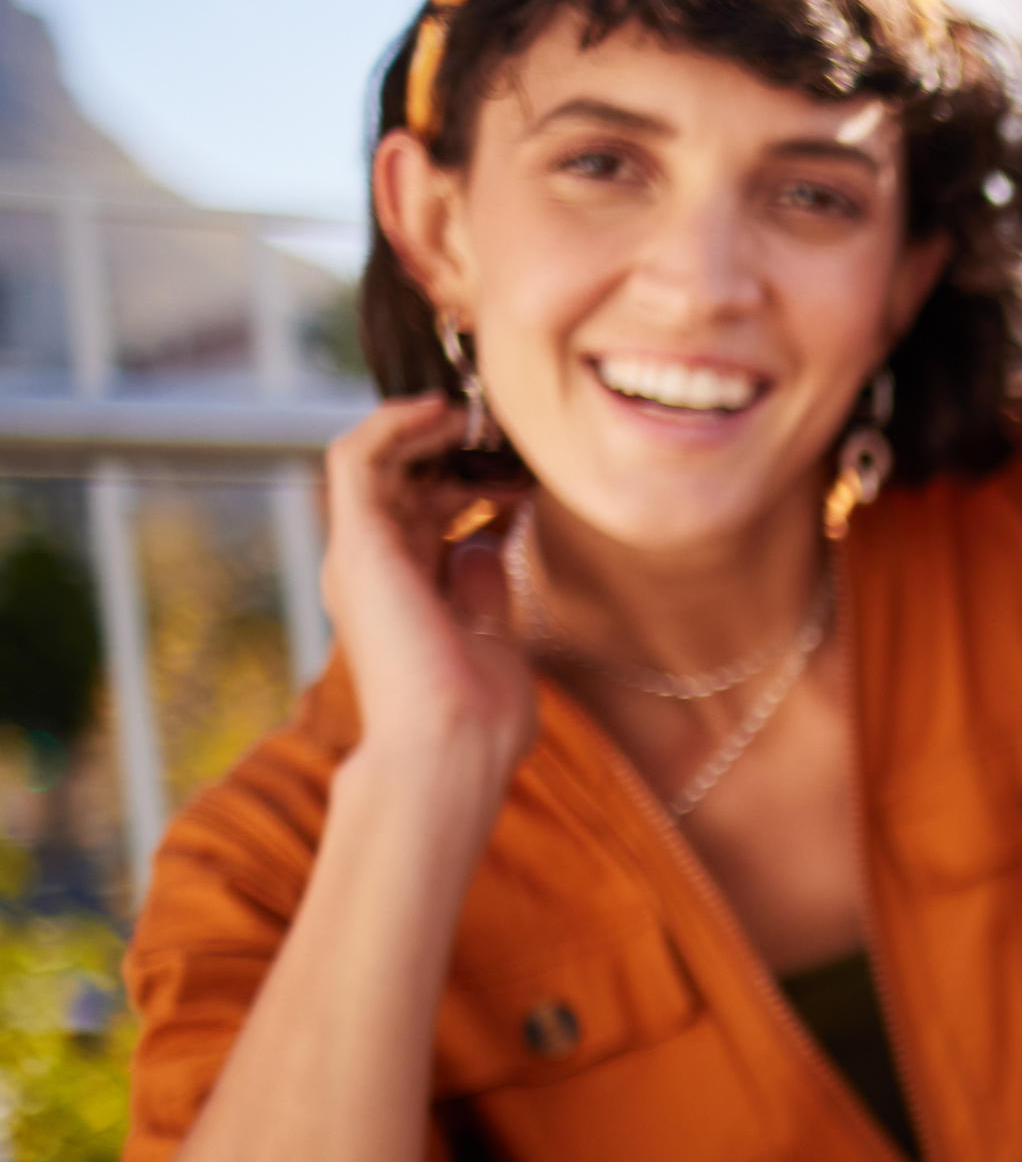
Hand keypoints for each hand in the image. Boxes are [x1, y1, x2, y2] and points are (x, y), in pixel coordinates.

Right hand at [317, 395, 536, 788]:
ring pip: (371, 461)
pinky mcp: (357, 543)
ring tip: (474, 416)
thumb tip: (487, 541)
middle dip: (450, 452)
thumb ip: (482, 587)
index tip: (523, 473)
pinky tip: (442, 414)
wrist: (451, 748)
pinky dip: (394, 426)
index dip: (469, 482)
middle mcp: (373, 569)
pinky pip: (357, 458)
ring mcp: (360, 555)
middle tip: (505, 435)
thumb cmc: (479, 717)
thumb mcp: (491, 636)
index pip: (424, 515)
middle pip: (400, 483)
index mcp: (405, 593)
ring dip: (422, 430)